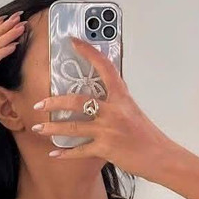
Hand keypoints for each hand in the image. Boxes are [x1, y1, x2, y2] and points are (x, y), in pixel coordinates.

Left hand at [30, 37, 176, 179]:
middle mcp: (113, 110)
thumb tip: (97, 101)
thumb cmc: (147, 136)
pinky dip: (65, 153)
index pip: (104, 67)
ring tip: (38, 129)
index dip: (88, 52)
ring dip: (52, 129)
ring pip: (73, 127)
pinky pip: (79, 150)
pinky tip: (54, 154)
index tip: (74, 42)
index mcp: (121, 97)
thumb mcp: (132, 112)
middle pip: (77, 101)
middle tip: (39, 104)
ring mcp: (108, 130)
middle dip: (54, 103)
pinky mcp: (105, 148)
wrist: (160, 156)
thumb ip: (115, 104)